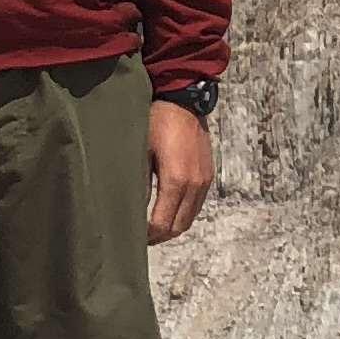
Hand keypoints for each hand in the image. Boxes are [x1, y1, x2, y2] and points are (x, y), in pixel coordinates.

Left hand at [145, 99, 216, 243]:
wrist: (184, 100)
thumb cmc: (157, 121)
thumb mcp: (140, 151)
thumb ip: (138, 184)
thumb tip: (131, 211)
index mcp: (176, 180)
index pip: (163, 223)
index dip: (147, 236)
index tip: (133, 237)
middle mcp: (195, 184)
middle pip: (178, 227)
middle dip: (159, 236)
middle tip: (140, 238)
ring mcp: (204, 180)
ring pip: (189, 218)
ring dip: (172, 226)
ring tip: (152, 227)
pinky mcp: (208, 175)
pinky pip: (196, 205)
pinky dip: (182, 214)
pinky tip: (167, 209)